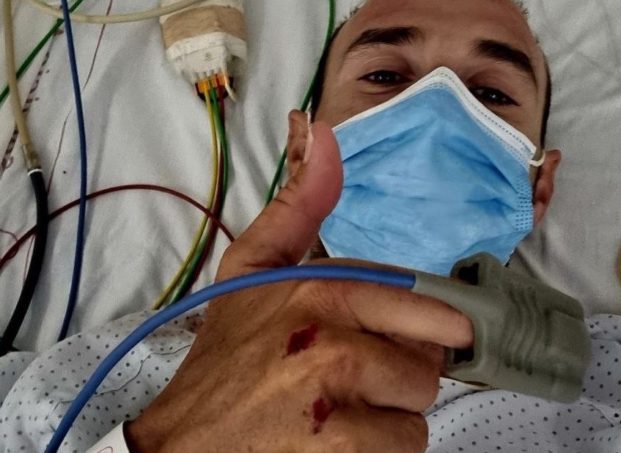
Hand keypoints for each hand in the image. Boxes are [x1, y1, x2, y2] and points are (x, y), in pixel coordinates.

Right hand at [125, 123, 473, 452]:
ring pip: (421, 406)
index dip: (413, 328)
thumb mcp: (253, 269)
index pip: (427, 305)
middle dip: (399, 369)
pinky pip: (406, 447)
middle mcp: (333, 341)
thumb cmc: (229, 356)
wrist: (186, 441)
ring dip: (389, 414)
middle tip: (348, 377)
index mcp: (321, 289)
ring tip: (336, 410)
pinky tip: (332, 442)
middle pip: (431, 358)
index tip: (382, 339)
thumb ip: (299, 203)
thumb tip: (321, 129)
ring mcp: (339, 401)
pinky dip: (378, 449)